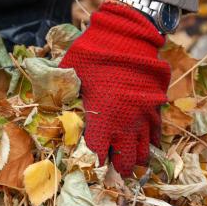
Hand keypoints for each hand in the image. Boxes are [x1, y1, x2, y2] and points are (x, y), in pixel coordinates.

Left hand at [60, 1, 168, 175]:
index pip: (98, 156)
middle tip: (110, 169)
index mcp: (102, 120)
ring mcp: (143, 117)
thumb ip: (63, 99)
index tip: (88, 164)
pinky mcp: (156, 107)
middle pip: (125, 161)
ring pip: (143, 151)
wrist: (127, 36)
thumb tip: (49, 113)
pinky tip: (144, 147)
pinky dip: (150, 143)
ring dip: (135, 160)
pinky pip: (157, 134)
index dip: (93, 164)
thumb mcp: (70, 76)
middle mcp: (125, 124)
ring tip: (128, 165)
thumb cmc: (92, 55)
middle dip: (117, 168)